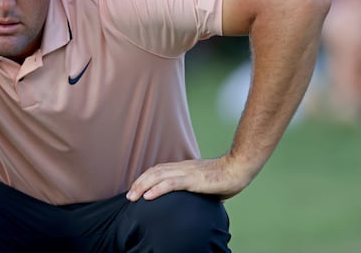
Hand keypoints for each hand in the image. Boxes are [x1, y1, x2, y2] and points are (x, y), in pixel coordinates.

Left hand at [125, 155, 252, 201]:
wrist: (238, 168)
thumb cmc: (225, 178)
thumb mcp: (205, 183)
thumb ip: (196, 188)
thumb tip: (193, 200)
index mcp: (184, 167)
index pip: (159, 170)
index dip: (145, 178)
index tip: (136, 188)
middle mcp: (182, 167)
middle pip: (154, 171)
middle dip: (139, 183)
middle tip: (129, 195)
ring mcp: (187, 172)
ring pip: (158, 176)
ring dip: (142, 186)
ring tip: (132, 196)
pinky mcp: (193, 179)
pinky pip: (171, 183)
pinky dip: (157, 189)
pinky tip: (148, 196)